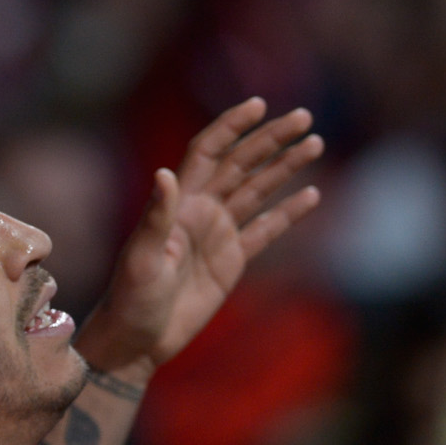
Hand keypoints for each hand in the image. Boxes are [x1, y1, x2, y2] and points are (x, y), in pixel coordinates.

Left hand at [74, 98, 321, 380]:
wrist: (137, 339)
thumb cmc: (131, 298)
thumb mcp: (141, 258)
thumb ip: (156, 216)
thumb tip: (164, 174)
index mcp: (179, 203)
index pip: (209, 152)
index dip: (231, 127)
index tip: (258, 105)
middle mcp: (200, 211)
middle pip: (241, 164)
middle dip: (271, 139)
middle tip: (304, 117)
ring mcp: (218, 235)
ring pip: (258, 191)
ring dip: (285, 167)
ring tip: (314, 143)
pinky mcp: (231, 261)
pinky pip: (265, 230)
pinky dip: (288, 213)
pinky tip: (311, 195)